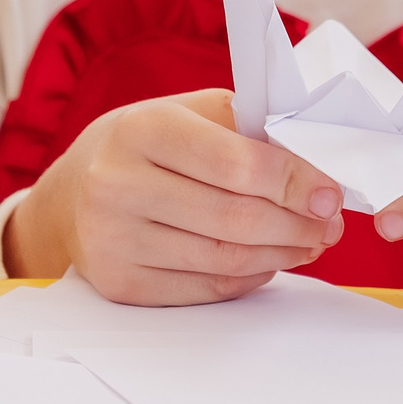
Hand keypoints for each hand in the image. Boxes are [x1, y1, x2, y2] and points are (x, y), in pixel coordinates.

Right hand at [4, 88, 346, 305]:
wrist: (71, 195)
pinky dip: (250, 277)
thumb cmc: (145, 147)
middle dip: (297, 225)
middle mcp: (118, 184)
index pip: (235, 162)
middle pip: (235, 218)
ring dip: (282, 254)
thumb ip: (246, 128)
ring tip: (309, 241)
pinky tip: (269, 259)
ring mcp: (114, 241)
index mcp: (142, 129)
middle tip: (330, 224)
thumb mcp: (186, 113)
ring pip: (226, 260)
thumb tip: (314, 163)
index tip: (330, 193)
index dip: (293, 181)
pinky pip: (207, 290)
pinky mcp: (121, 285)